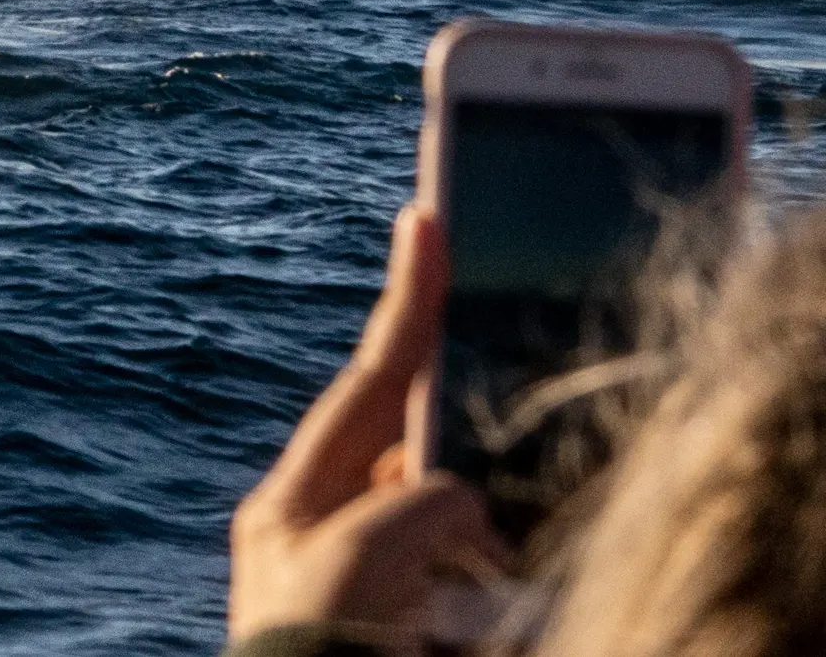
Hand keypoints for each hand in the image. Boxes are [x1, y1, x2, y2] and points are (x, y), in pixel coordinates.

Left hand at [228, 204, 506, 648]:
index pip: (377, 378)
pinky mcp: (430, 624)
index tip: (428, 214)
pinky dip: (511, 589)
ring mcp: (387, 589)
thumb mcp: (352, 562)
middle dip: (481, 433)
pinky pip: (488, 587)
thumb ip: (418, 504)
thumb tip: (472, 512)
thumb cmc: (308, 656)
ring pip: (473, 524)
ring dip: (506, 530)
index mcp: (303, 503)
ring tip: (479, 586)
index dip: (411, 295)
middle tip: (521, 390)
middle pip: (433, 452)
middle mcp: (340, 535)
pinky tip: (515, 597)